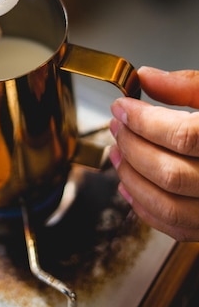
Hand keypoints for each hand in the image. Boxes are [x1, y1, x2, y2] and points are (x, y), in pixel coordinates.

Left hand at [109, 66, 198, 240]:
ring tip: (117, 152)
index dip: (144, 121)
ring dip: (132, 179)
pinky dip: (147, 209)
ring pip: (171, 206)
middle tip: (118, 125)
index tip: (122, 106)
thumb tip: (146, 77)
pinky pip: (180, 229)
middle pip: (171, 173)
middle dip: (133, 146)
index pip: (183, 135)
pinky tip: (130, 186)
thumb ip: (188, 86)